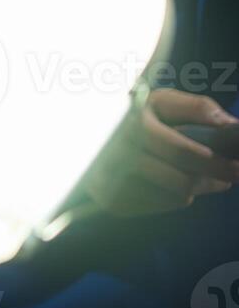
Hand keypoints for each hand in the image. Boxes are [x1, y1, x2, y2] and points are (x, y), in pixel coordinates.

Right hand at [84, 89, 238, 215]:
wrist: (84, 138)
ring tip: (199, 176)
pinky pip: (160, 206)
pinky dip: (173, 197)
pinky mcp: (111, 200)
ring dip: (195, 188)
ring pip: (175, 196)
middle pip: (181, 180)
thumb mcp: (158, 101)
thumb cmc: (130, 117)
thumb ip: (194, 107)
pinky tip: (170, 183)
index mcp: (131, 123)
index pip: (179, 150)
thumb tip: (229, 124)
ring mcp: (113, 181)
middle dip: (213, 178)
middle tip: (232, 176)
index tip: (235, 164)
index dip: (210, 161)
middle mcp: (117, 153)